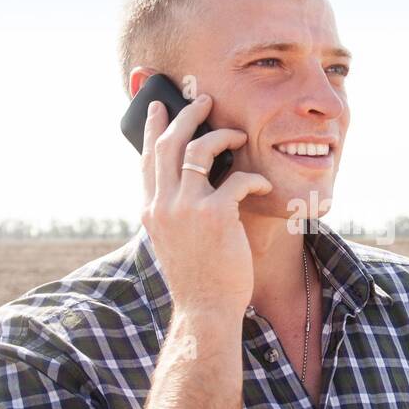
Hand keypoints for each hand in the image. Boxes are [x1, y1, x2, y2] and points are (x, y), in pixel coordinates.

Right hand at [139, 93, 272, 317]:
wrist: (206, 308)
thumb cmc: (198, 277)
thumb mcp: (174, 240)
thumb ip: (175, 211)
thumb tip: (190, 182)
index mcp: (151, 210)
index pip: (148, 159)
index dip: (153, 129)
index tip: (157, 105)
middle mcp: (163, 205)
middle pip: (170, 143)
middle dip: (188, 114)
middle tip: (206, 100)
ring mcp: (187, 208)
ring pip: (199, 150)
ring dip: (222, 136)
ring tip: (239, 135)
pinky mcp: (216, 215)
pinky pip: (237, 179)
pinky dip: (252, 178)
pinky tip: (261, 185)